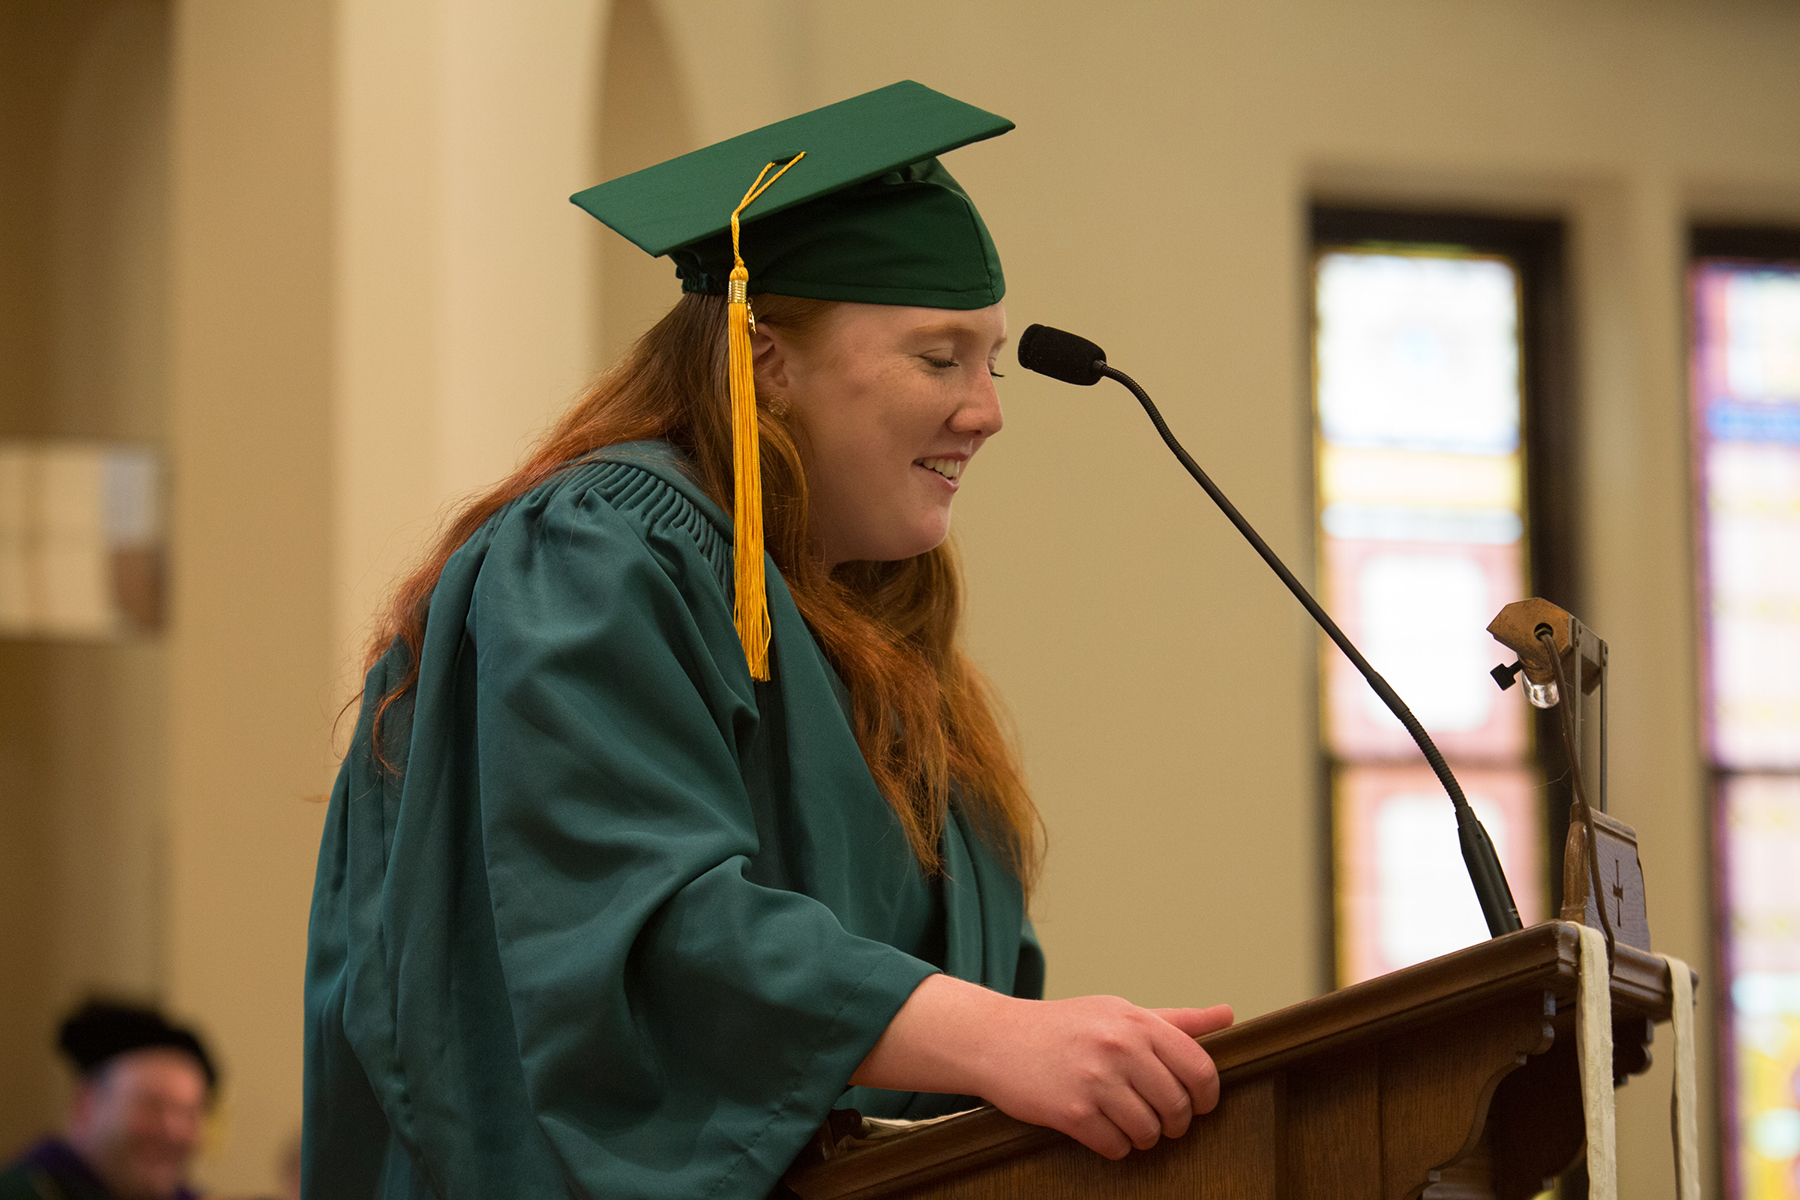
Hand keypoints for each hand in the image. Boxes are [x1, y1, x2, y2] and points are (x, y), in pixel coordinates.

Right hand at [851, 974, 1233, 1159]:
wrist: (996, 1038)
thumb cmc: (1064, 1026)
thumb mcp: (1118, 1012)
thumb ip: (1175, 1020)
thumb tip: (1227, 1015)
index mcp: (1136, 1021)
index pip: (1200, 1068)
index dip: (1206, 1096)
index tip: (1197, 1103)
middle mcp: (1119, 1047)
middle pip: (1178, 1106)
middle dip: (1174, 1121)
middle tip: (1159, 1118)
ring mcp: (1095, 1080)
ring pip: (1150, 1132)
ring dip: (1143, 1136)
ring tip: (1126, 1122)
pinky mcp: (1072, 1112)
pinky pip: (1116, 1147)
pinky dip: (1114, 1145)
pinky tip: (1100, 1128)